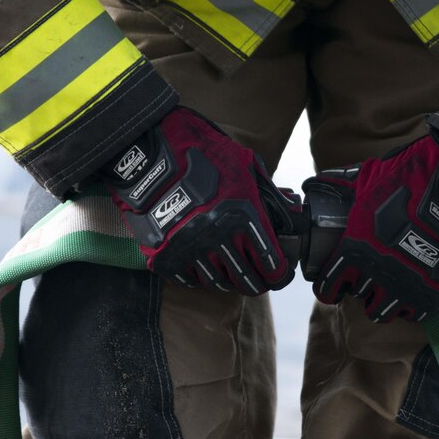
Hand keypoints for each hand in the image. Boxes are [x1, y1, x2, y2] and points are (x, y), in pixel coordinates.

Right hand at [99, 107, 301, 294]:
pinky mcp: (165, 258)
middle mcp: (219, 239)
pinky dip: (199, 276)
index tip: (279, 274)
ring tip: (230, 271)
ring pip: (218, 283)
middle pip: (247, 280)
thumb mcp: (243, 165)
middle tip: (257, 279)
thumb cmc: (202, 156)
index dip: (279, 274)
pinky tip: (203, 266)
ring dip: (228, 279)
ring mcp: (191, 251)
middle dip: (256, 282)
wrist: (149, 157)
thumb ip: (268, 191)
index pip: (271, 264)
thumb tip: (289, 211)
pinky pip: (189, 280)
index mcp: (243, 217)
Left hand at [305, 133, 438, 321]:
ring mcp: (404, 288)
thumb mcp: (369, 179)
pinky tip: (413, 293)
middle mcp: (375, 274)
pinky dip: (410, 306)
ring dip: (382, 302)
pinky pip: (413, 313)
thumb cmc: (410, 182)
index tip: (333, 287)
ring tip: (389, 292)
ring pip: (382, 313)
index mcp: (354, 249)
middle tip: (368, 278)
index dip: (328, 288)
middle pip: (358, 297)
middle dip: (361, 288)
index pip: (328, 286)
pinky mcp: (432, 294)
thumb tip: (319, 183)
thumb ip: (345, 188)